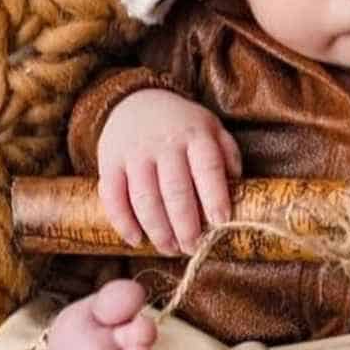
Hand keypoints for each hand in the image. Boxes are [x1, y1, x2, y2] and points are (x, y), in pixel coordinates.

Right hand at [96, 90, 241, 253]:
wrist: (136, 101)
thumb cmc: (182, 126)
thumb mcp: (212, 130)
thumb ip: (227, 157)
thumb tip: (239, 191)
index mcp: (196, 135)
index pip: (208, 168)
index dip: (215, 197)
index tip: (221, 222)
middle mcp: (164, 143)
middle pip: (175, 190)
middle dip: (186, 226)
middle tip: (193, 248)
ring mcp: (135, 154)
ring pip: (144, 199)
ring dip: (158, 231)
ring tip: (170, 248)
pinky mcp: (109, 163)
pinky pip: (113, 198)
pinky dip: (123, 223)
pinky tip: (137, 240)